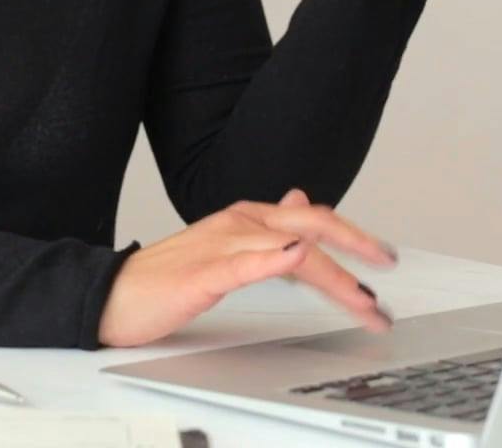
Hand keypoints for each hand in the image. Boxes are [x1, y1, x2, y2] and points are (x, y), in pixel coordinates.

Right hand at [97, 188, 397, 347]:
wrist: (113, 295)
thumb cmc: (167, 279)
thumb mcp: (227, 250)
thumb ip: (267, 231)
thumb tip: (302, 203)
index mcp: (249, 218)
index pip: (315, 221)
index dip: (355, 237)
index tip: (386, 257)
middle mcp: (242, 223)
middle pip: (313, 227)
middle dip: (358, 252)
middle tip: (388, 277)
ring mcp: (223, 244)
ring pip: (292, 248)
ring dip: (334, 276)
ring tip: (362, 297)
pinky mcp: (204, 272)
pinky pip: (244, 263)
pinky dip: (274, 259)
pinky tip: (296, 258)